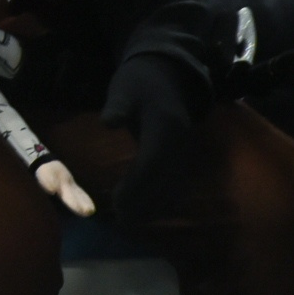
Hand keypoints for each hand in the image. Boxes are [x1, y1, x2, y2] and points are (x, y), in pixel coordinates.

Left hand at [101, 52, 207, 221]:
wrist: (169, 75)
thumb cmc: (139, 81)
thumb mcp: (125, 88)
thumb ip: (118, 105)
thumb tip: (108, 122)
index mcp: (164, 129)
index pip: (151, 164)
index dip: (136, 187)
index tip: (118, 204)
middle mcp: (179, 145)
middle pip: (164, 181)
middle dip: (145, 203)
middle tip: (122, 220)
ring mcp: (184, 151)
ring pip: (173, 185)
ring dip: (155, 204)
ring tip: (130, 219)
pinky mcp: (183, 155)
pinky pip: (175, 181)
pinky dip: (162, 196)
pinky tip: (146, 208)